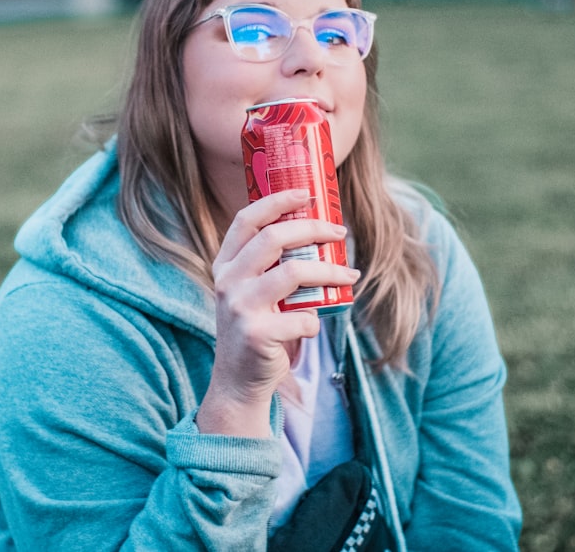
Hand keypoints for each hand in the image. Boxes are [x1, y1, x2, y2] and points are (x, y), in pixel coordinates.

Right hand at [195, 189, 359, 436]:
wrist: (238, 382)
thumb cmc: (255, 328)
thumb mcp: (249, 291)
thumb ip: (267, 266)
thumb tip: (316, 232)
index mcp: (225, 265)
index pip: (247, 220)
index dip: (277, 201)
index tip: (306, 193)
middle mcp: (228, 282)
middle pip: (274, 238)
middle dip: (313, 229)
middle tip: (339, 232)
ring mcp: (240, 308)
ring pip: (294, 273)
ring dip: (329, 273)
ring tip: (349, 276)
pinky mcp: (257, 334)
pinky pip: (303, 318)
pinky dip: (315, 322)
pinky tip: (312, 326)